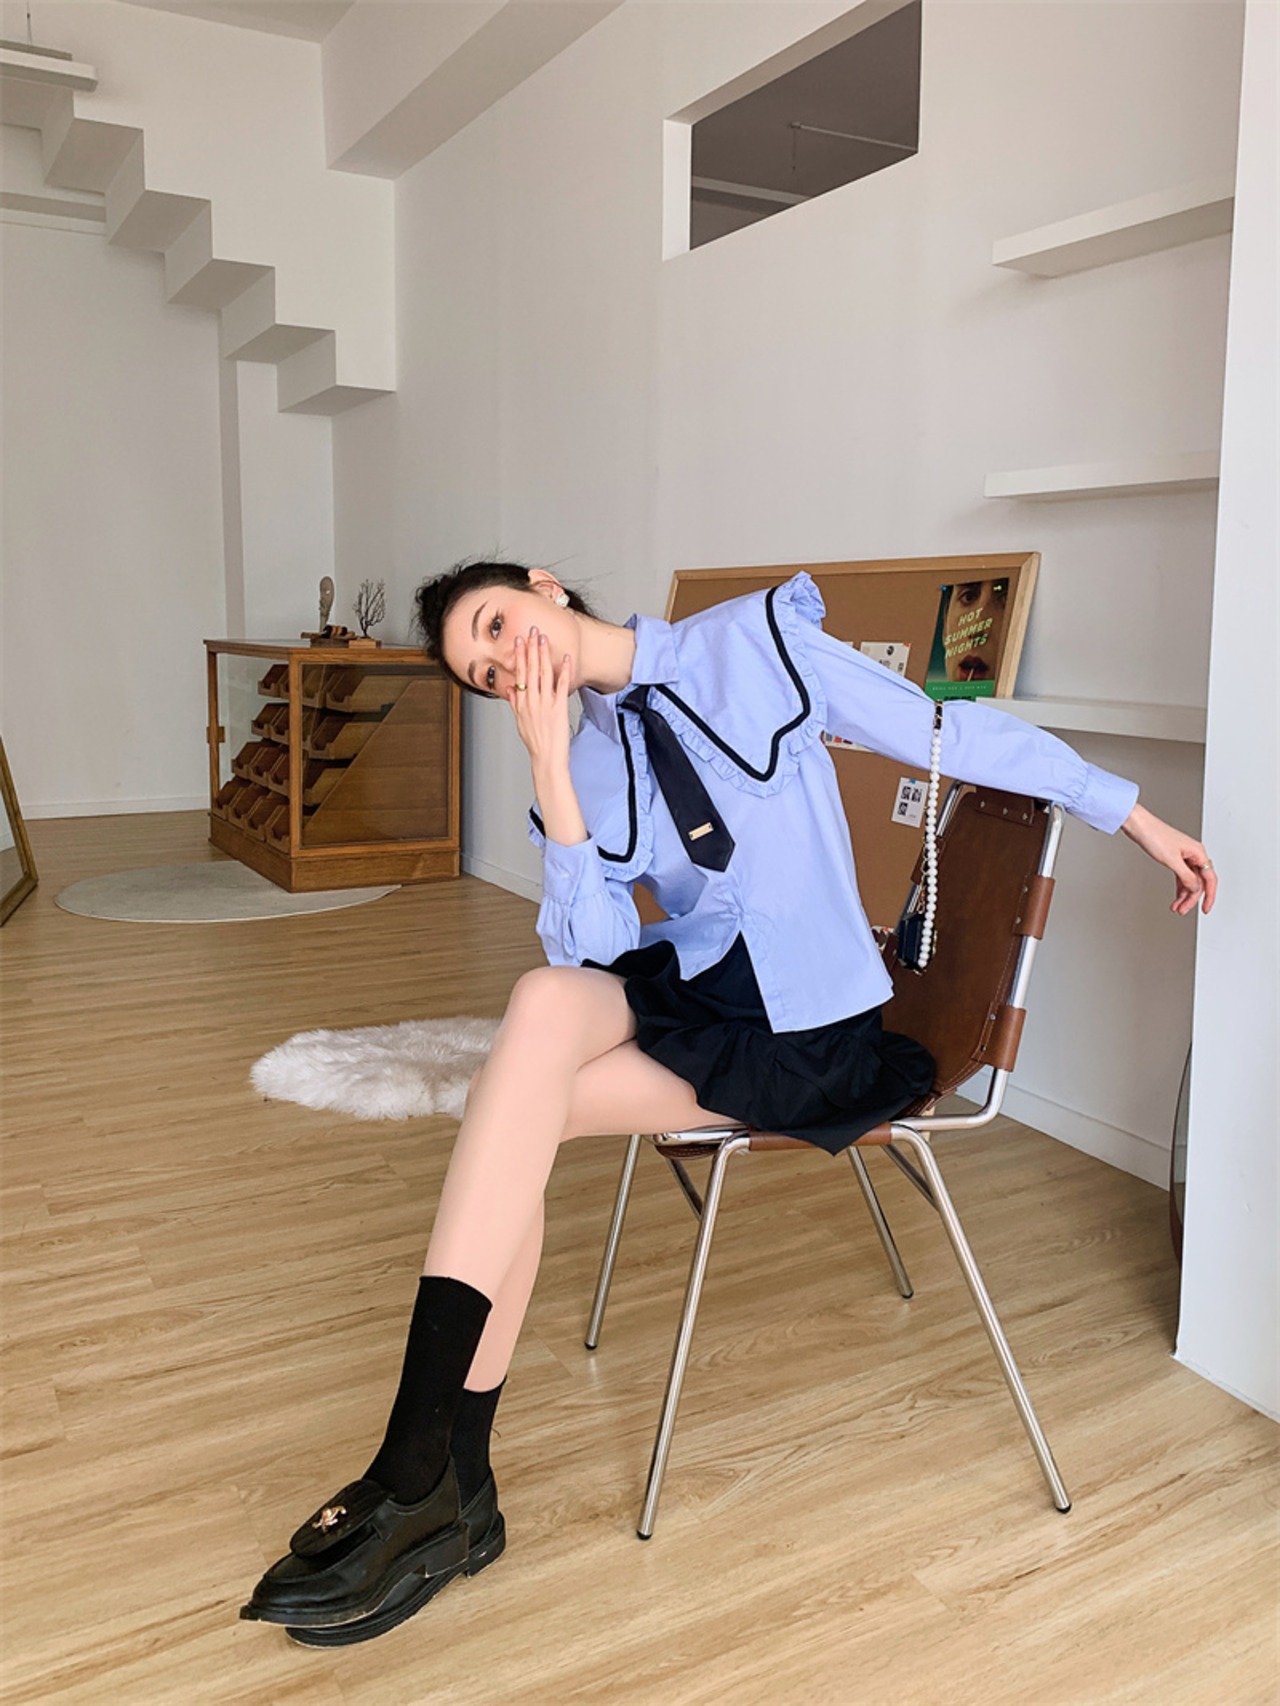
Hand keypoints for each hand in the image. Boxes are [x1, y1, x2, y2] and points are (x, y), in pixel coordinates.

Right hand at [504, 627, 574, 777]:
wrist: (546, 759)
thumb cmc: (535, 743)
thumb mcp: (520, 722)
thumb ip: (515, 703)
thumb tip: (510, 689)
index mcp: (522, 703)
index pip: (519, 673)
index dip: (519, 656)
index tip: (520, 640)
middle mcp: (532, 701)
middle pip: (530, 669)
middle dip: (531, 648)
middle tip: (533, 631)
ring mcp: (545, 704)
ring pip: (543, 674)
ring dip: (544, 654)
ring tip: (544, 639)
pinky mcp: (559, 708)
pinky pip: (562, 686)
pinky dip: (564, 671)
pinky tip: (565, 658)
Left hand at [1121, 803, 1216, 916]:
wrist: (1139, 826)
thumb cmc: (1154, 836)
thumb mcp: (1172, 860)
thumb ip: (1186, 876)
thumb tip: (1196, 889)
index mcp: (1198, 853)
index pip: (1210, 879)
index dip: (1209, 896)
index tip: (1206, 909)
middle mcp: (1194, 855)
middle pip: (1199, 882)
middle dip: (1191, 898)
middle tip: (1183, 910)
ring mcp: (1184, 857)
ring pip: (1190, 881)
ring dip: (1184, 896)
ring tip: (1177, 908)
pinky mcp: (1174, 858)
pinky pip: (1182, 877)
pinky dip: (1179, 888)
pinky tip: (1175, 897)